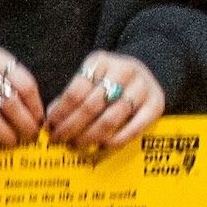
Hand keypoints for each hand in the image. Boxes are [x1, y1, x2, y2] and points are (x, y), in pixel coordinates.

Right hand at [0, 47, 44, 157]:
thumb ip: (18, 88)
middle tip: (30, 137)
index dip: (35, 106)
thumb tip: (40, 120)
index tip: (40, 122)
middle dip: (23, 122)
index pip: (24, 83)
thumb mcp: (0, 72)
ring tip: (13, 143)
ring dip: (3, 132)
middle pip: (7, 99)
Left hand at [45, 52, 164, 153]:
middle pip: (91, 105)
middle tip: (59, 140)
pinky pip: (134, 128)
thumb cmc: (109, 81)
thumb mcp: (90, 79)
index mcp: (101, 61)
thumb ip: (71, 97)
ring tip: (77, 144)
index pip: (76, 90)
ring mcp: (142, 87)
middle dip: (71, 127)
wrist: (147, 72)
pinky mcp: (156, 104)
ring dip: (90, 136)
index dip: (60, 112)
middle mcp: (123, 70)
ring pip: (111, 118)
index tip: (49, 127)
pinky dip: (116, 140)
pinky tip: (102, 146)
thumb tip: (51, 122)